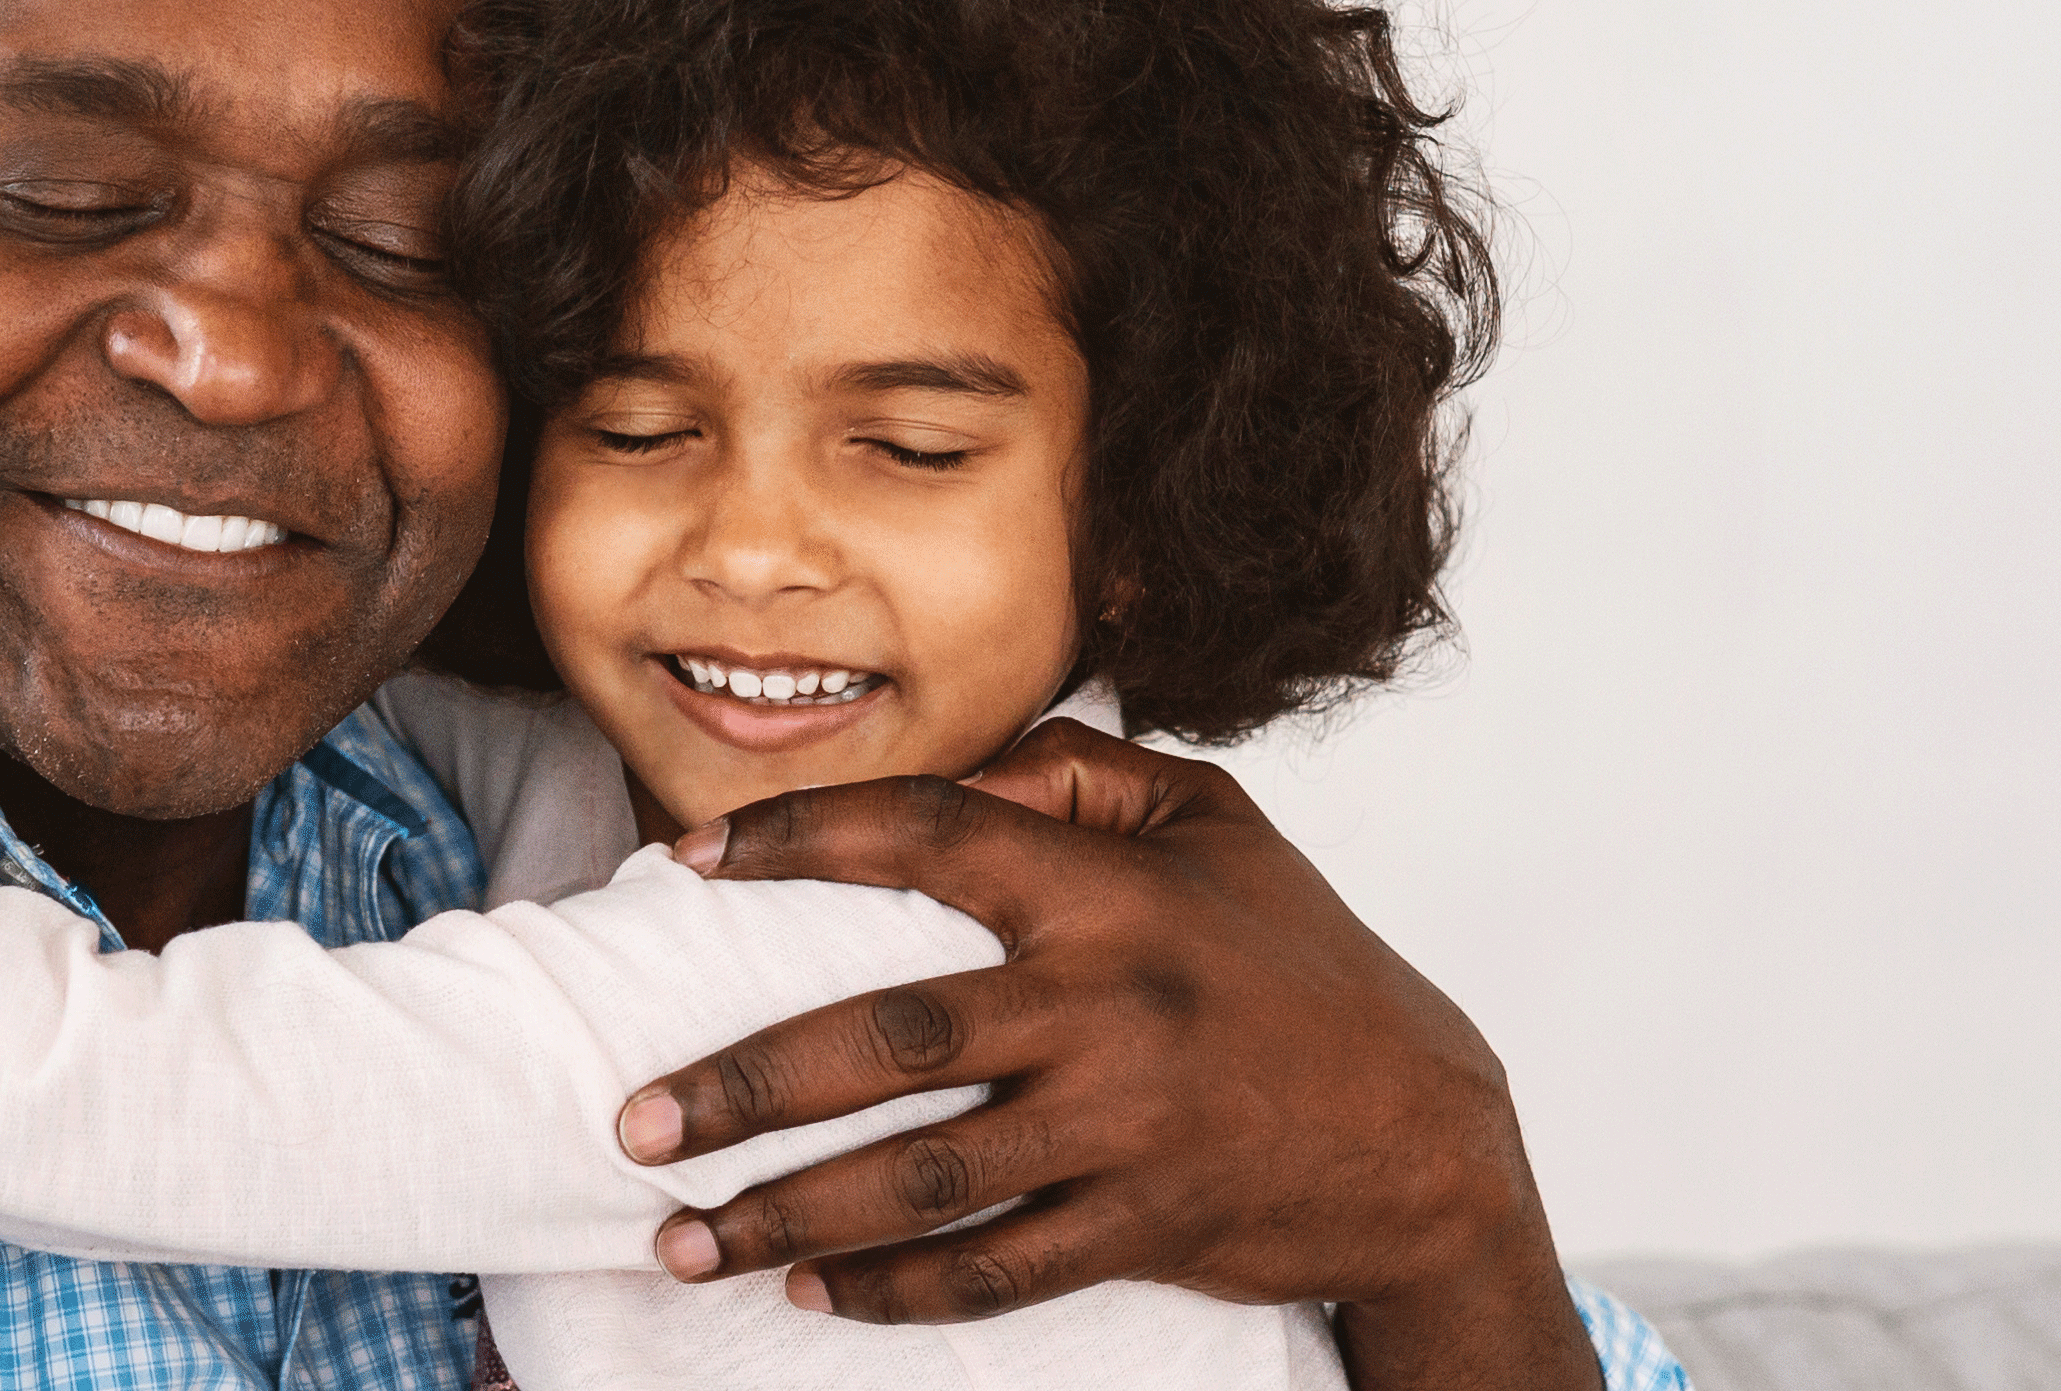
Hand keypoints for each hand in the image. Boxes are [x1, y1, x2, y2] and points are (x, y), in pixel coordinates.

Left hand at [620, 720, 1592, 1386]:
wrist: (1424, 1136)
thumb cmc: (1301, 965)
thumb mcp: (1215, 824)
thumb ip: (1076, 775)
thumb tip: (945, 770)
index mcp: (1109, 892)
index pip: (926, 838)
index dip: (797, 839)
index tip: (684, 860)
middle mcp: (1108, 1006)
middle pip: (891, 1041)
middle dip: (747, 1087)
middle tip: (636, 1120)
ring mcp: (1123, 1128)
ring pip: (923, 1180)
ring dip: (784, 1215)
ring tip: (676, 1241)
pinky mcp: (1141, 1229)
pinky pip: (992, 1268)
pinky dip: (891, 1289)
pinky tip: (806, 1290)